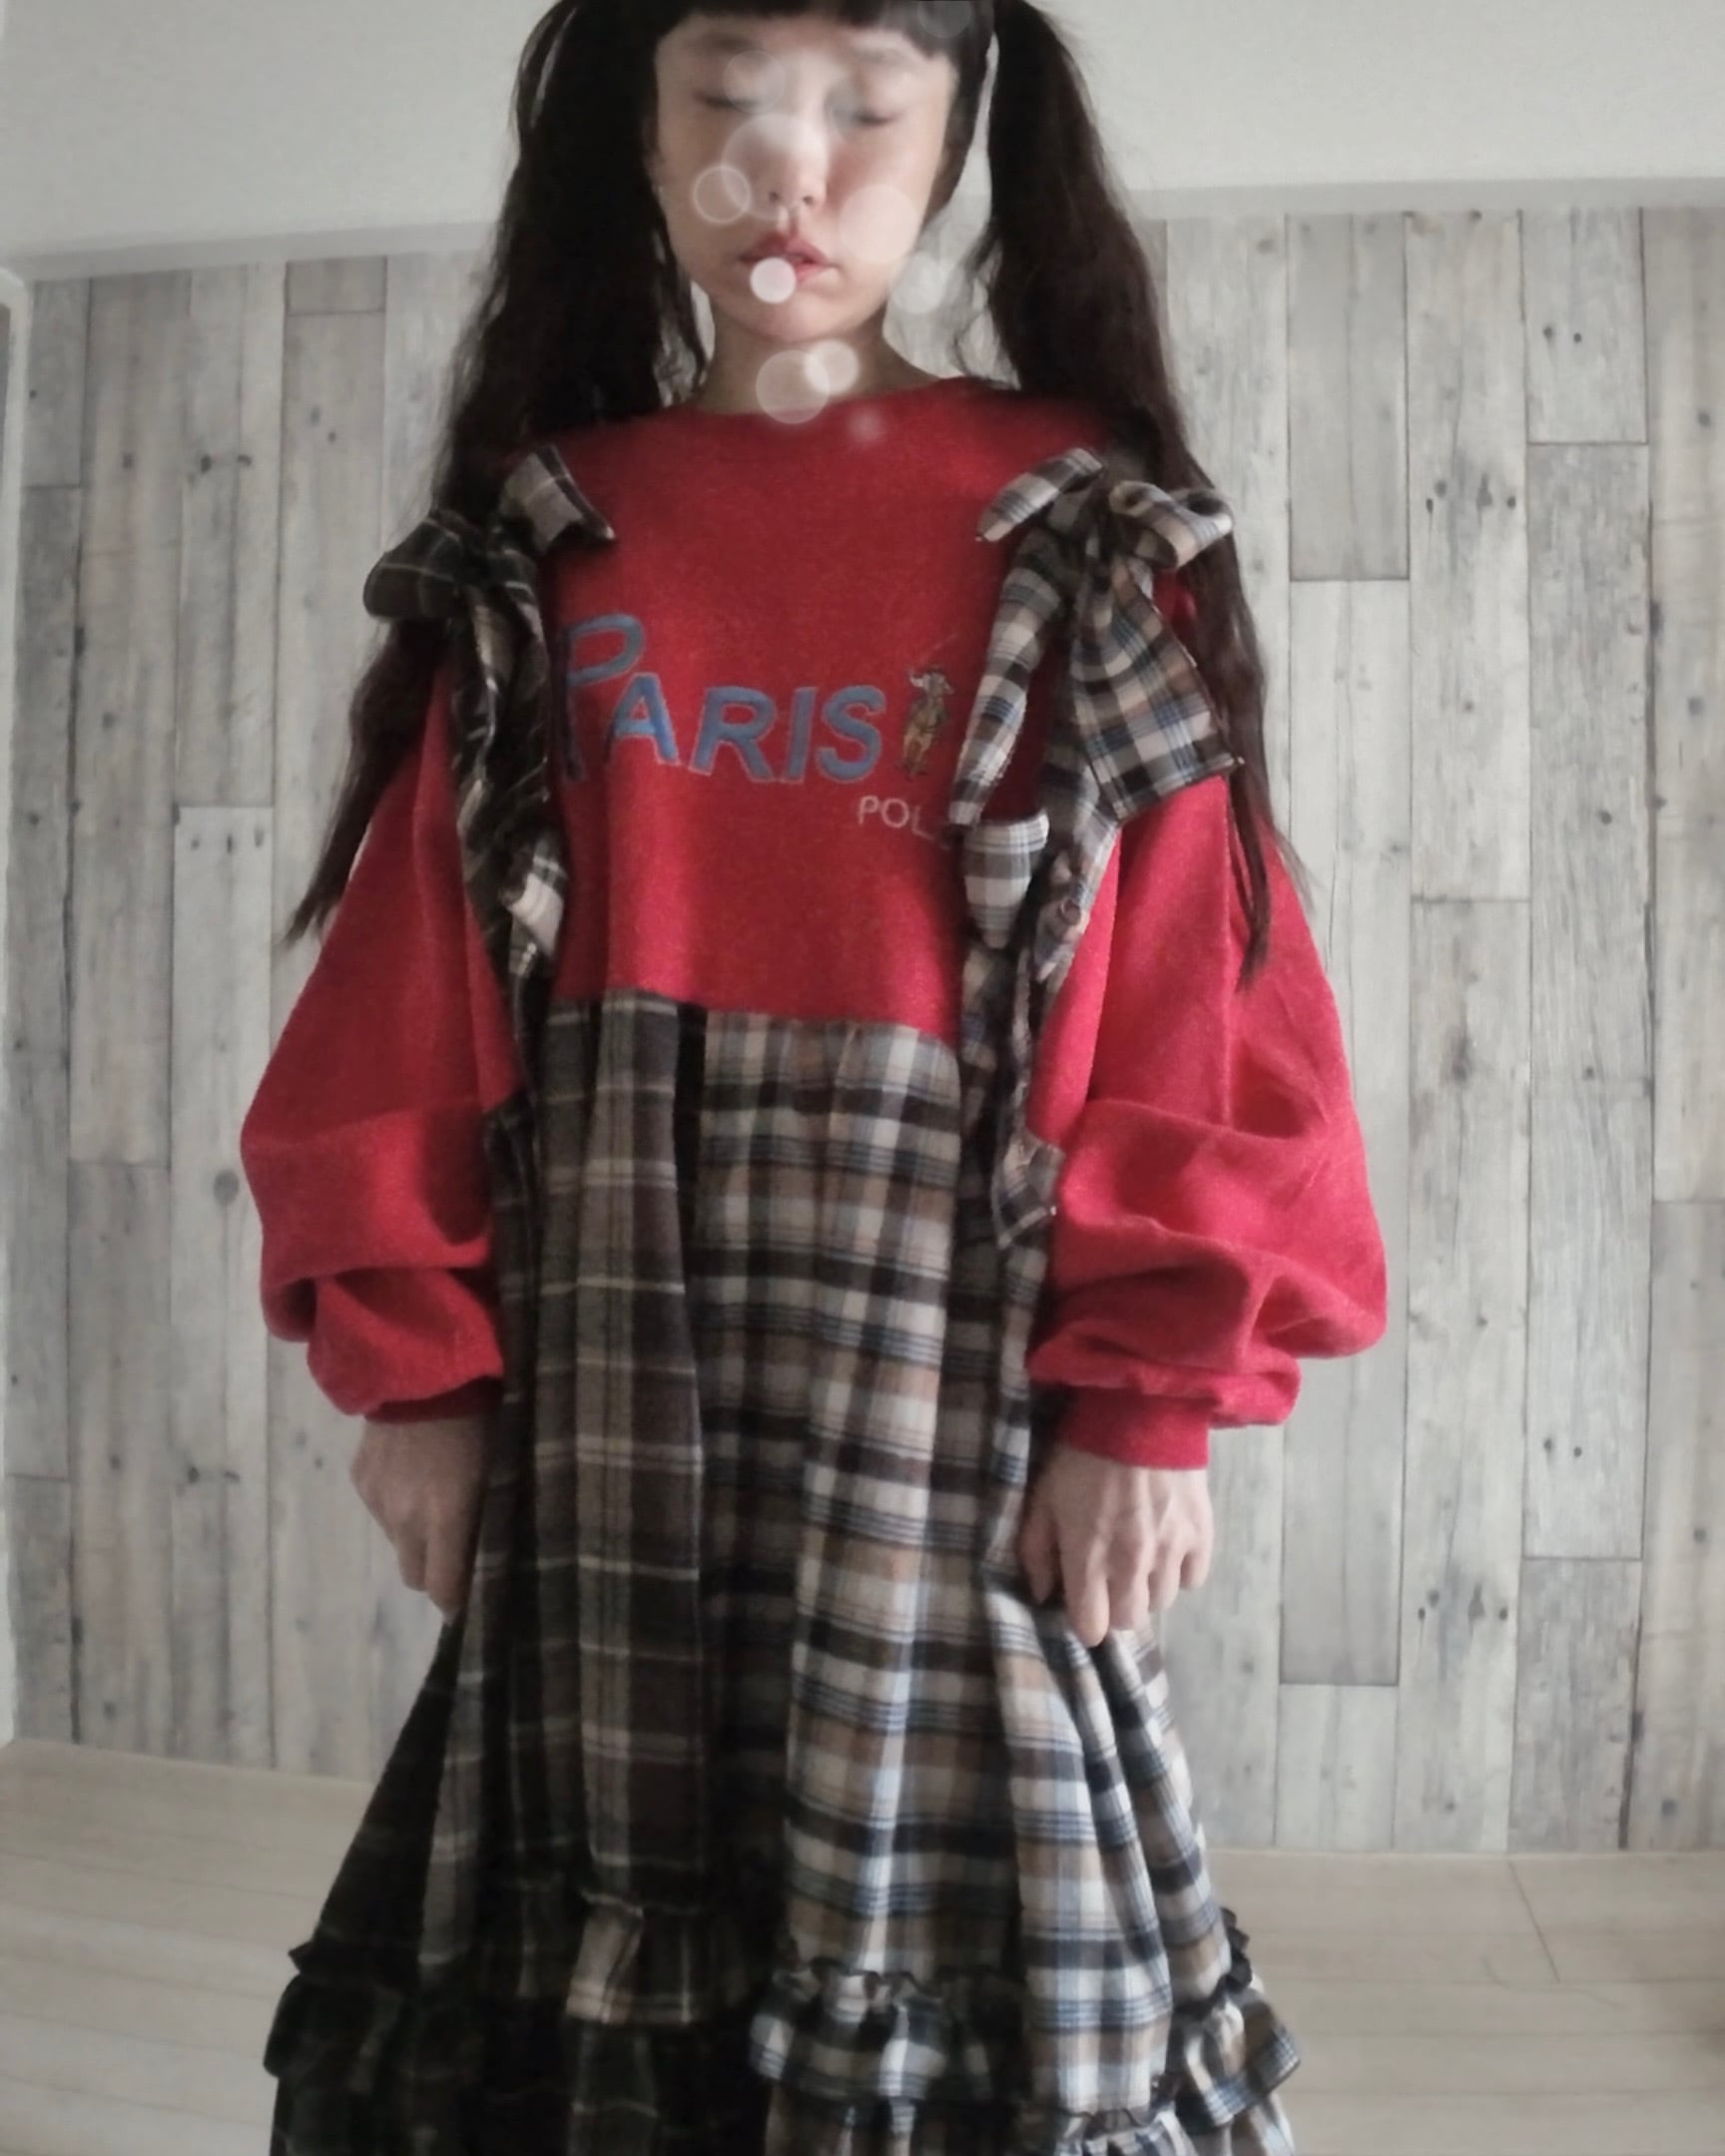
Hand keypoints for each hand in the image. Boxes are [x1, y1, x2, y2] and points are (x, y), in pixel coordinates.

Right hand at [352, 1411, 492, 1620]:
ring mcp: (376, 1498)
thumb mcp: (496, 1469)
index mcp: (443, 1517)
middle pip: (413, 1575)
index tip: (469, 1594)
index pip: (440, 1588)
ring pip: (395, 1541)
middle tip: (455, 1549)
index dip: (454, 1597)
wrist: (422, 1365)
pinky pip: (380, 1509)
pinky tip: (413, 1471)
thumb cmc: (479, 1415)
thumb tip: (490, 1554)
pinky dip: (396, 1503)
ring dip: (414, 1533)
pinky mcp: (359, 1477)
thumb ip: (486, 1517)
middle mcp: (403, 1518)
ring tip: (435, 1496)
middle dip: (433, 1571)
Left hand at [1017, 1440, 1213, 1644]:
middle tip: (1110, 1576)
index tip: (1082, 1598)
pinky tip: (1167, 1547)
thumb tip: (1041, 1593)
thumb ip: (1036, 1549)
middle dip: (1116, 1605)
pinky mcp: (1201, 1534)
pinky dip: (1180, 1570)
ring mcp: (1170, 1552)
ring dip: (1148, 1587)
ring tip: (1139, 1559)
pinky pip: (1194, 1579)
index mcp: (1088, 1558)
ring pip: (1162, 1602)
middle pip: (1129, 1621)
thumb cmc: (1082, 1454)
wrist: (1138, 1411)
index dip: (1084, 1618)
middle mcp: (1132, 1565)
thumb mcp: (1043, 1496)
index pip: (1091, 1628)